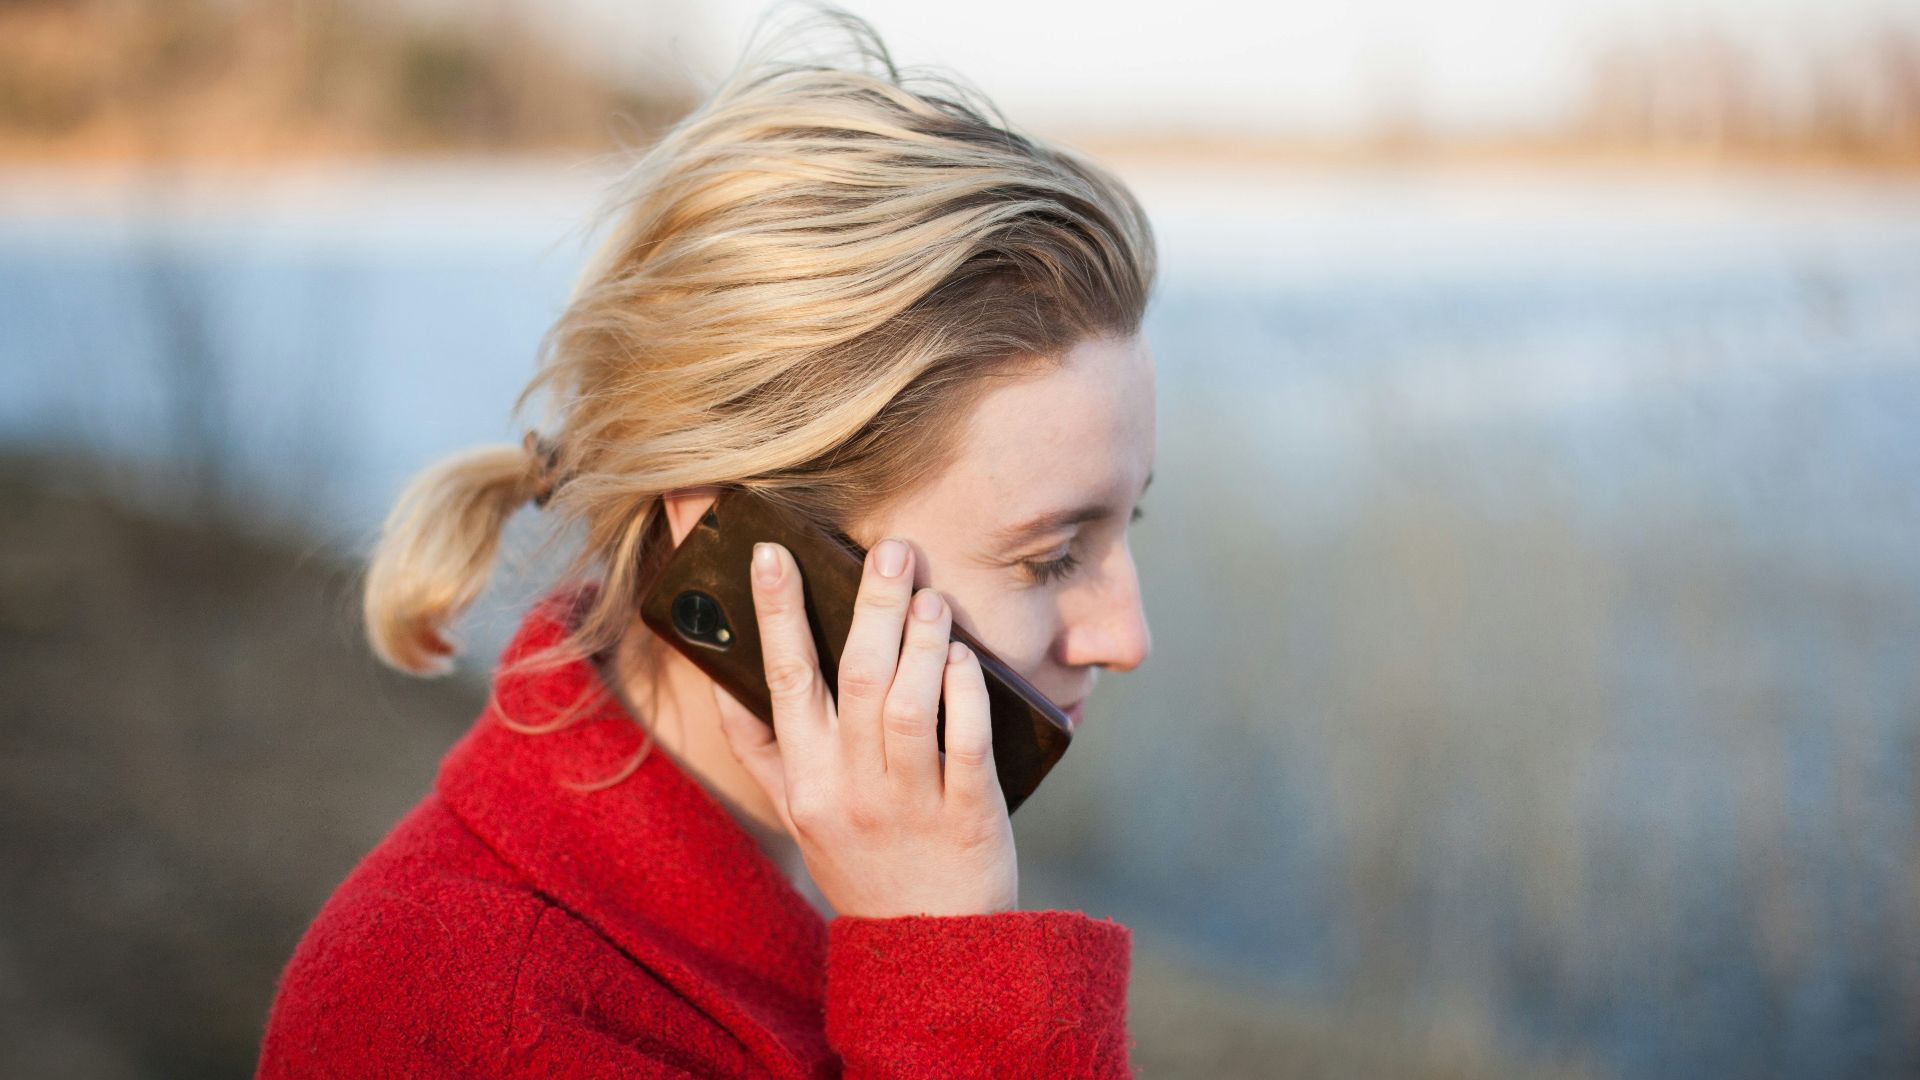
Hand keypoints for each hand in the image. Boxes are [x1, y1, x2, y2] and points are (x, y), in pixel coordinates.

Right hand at [711, 536, 1018, 918]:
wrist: (928, 949)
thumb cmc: (862, 865)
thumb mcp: (797, 815)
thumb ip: (764, 751)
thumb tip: (725, 677)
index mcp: (804, 782)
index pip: (783, 680)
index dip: (776, 612)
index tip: (772, 553)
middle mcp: (849, 789)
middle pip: (854, 677)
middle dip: (870, 604)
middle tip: (890, 547)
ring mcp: (908, 804)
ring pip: (908, 704)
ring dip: (921, 641)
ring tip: (929, 595)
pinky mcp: (966, 816)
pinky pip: (966, 742)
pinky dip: (965, 692)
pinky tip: (964, 656)